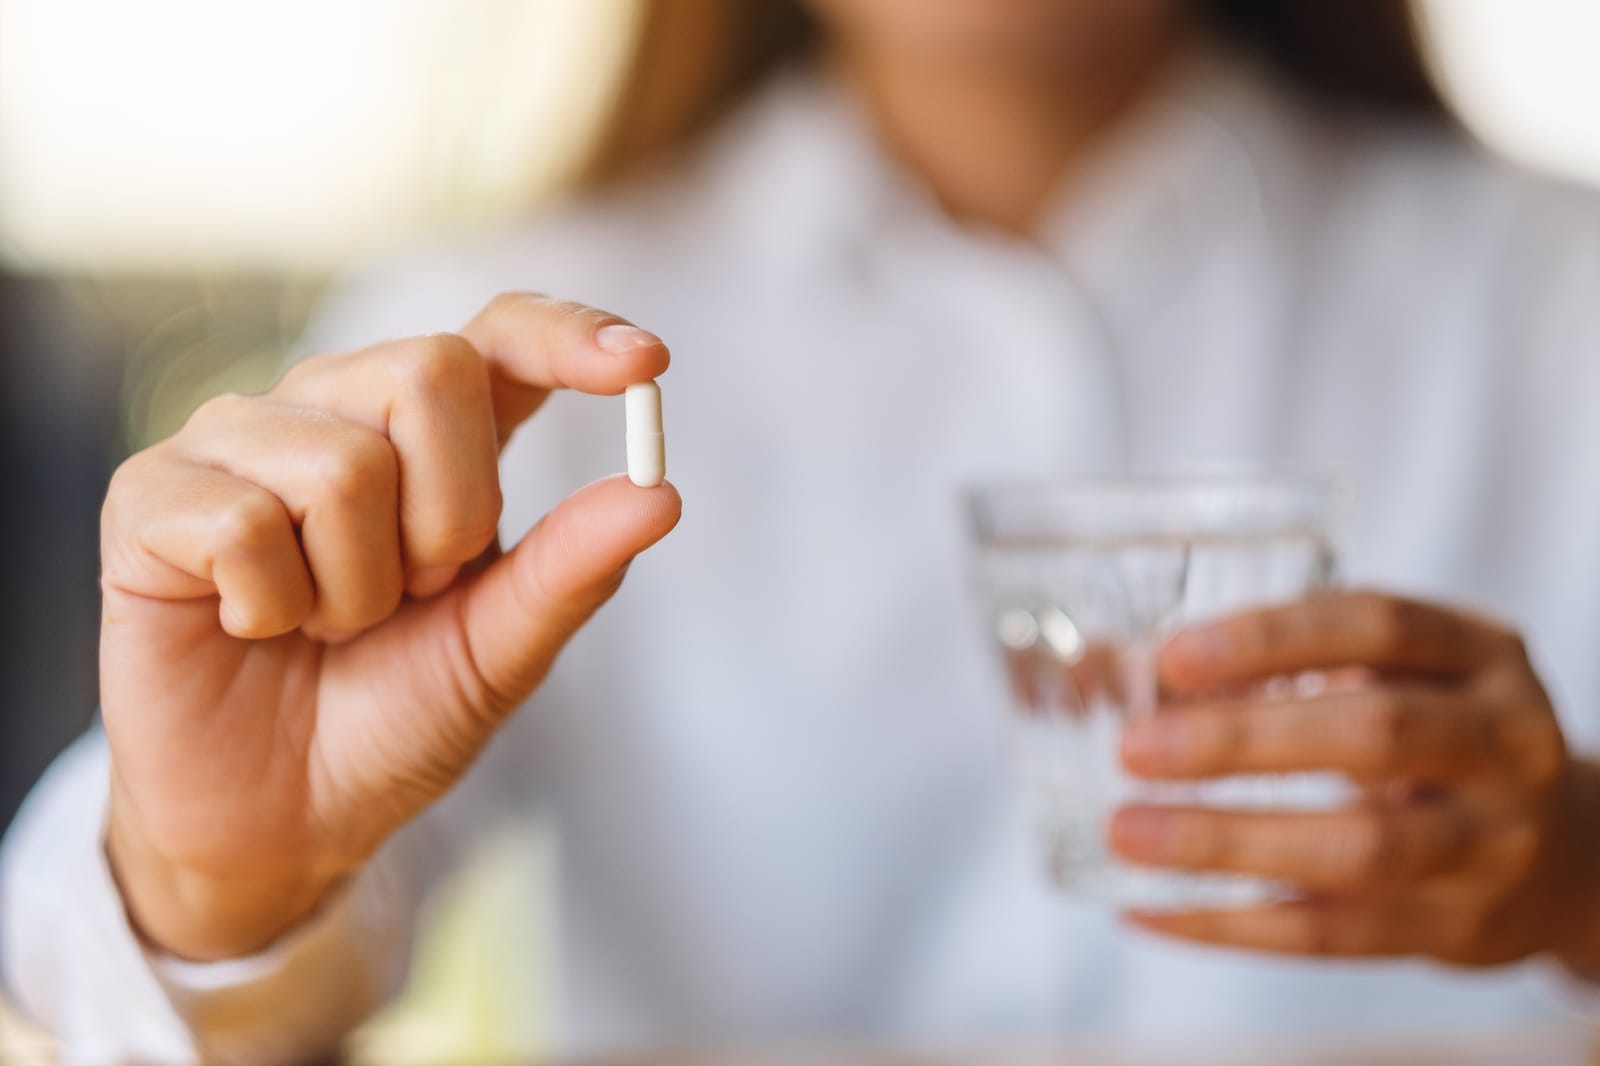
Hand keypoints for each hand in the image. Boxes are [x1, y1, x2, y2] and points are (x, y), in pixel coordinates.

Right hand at [100, 294, 680, 959]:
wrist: (280, 820)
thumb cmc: (393, 719)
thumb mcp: (500, 651)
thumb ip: (571, 569)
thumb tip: (660, 495)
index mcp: (432, 437)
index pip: (500, 337)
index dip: (570, 334)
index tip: (645, 365)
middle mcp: (334, 410)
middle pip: (430, 372)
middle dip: (449, 517)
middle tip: (411, 595)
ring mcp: (238, 442)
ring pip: (342, 464)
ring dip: (356, 586)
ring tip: (326, 624)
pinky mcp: (151, 494)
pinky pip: (243, 521)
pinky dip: (272, 606)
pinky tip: (254, 627)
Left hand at [1108, 590, 1599, 968]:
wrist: (1557, 851)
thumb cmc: (1427, 736)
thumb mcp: (1383, 675)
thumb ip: (1269, 664)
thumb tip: (1104, 664)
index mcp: (1479, 652)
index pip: (1376, 625)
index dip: (1270, 639)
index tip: (1171, 657)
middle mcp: (1505, 741)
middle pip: (1373, 733)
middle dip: (1241, 740)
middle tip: (1134, 749)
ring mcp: (1495, 842)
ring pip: (1360, 848)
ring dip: (1228, 841)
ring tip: (1127, 832)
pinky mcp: (1462, 929)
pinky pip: (1335, 936)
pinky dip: (1233, 924)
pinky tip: (1150, 910)